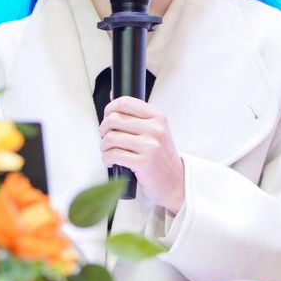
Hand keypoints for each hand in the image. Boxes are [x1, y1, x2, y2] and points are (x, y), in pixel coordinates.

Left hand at [98, 96, 184, 213]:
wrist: (176, 182)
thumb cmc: (161, 157)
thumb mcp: (156, 131)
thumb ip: (137, 117)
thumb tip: (112, 98)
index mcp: (158, 117)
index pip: (125, 102)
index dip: (110, 108)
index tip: (107, 117)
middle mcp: (155, 129)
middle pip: (114, 119)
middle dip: (103, 129)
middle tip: (106, 138)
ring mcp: (150, 146)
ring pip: (110, 138)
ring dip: (104, 146)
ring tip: (109, 152)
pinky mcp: (143, 163)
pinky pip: (113, 154)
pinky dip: (106, 158)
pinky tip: (111, 162)